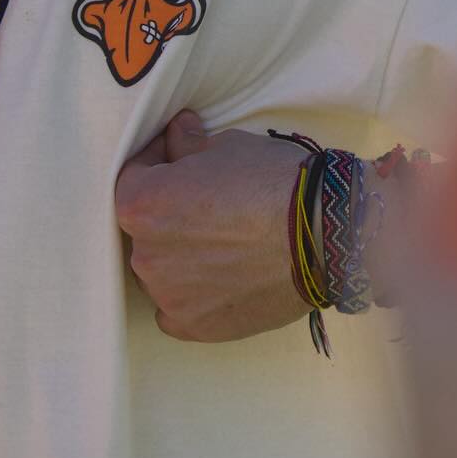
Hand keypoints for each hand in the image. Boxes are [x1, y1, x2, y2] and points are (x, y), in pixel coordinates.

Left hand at [114, 115, 306, 341]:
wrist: (324, 234)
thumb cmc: (273, 182)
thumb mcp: (226, 146)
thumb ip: (188, 145)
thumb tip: (176, 132)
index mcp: (141, 204)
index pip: (132, 178)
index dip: (157, 164)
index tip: (179, 160)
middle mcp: (144, 253)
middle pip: (144, 230)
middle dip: (168, 214)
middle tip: (207, 205)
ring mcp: (168, 294)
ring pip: (160, 272)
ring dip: (179, 258)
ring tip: (221, 245)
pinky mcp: (195, 325)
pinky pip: (176, 311)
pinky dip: (191, 297)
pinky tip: (219, 281)